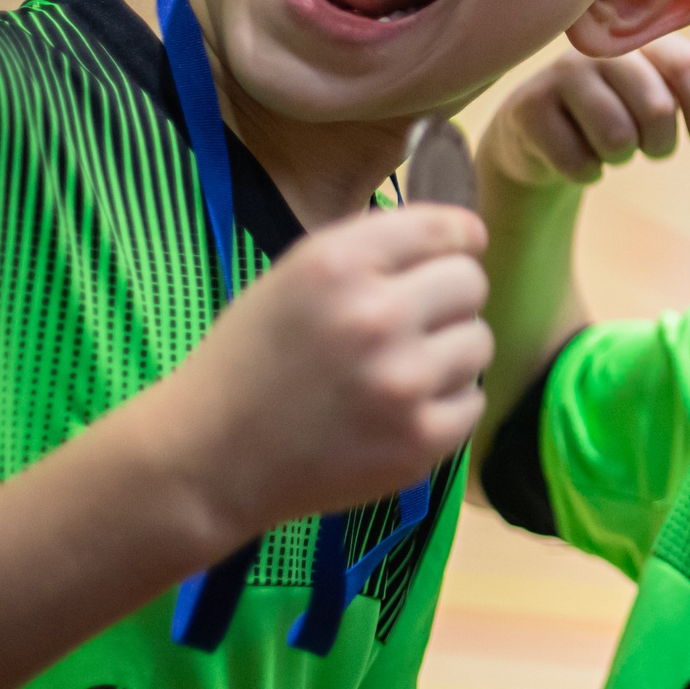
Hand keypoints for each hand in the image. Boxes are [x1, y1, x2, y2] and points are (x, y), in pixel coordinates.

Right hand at [154, 203, 489, 538]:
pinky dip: (446, 405)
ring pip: (479, 342)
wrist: (210, 459)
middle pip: (471, 284)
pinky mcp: (420, 440)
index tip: (460, 248)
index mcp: (338, 264)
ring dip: (449, 353)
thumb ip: (373, 249)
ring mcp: (403, 382)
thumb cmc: (252, 359)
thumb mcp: (294, 276)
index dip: (457, 238)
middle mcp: (375, 315)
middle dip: (448, 299)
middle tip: (411, 323)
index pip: (443, 229)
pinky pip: (473, 400)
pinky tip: (399, 411)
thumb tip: (461, 233)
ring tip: (398, 370)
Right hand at [480, 0, 689, 189]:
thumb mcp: (669, 78)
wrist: (543, 135)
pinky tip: (573, 155)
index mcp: (638, 39)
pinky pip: (579, 161)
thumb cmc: (617, 102)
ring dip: (620, 158)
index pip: (688, 64)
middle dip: (660, 143)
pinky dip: (585, 172)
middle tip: (646, 146)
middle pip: (656, 109)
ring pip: (617, 137)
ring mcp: (558, 76)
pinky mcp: (528, 110)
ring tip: (607, 147)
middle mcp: (599, 50)